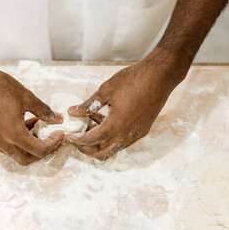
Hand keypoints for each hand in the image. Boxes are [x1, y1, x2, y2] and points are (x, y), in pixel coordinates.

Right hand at [0, 62, 63, 164]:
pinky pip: (4, 146)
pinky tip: (20, 123)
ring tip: (35, 126)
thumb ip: (43, 110)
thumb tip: (57, 119)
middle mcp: (2, 141)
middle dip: (40, 152)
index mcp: (14, 133)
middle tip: (49, 138)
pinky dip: (15, 141)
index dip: (53, 143)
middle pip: (26, 160)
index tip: (59, 133)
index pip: (39, 151)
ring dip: (27, 146)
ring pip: (14, 153)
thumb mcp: (26, 96)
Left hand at [65, 49, 183, 160]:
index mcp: (116, 124)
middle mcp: (127, 134)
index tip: (68, 137)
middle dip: (87, 149)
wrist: (161, 76)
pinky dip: (111, 137)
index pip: (92, 140)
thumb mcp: (106, 90)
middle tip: (77, 138)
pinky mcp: (143, 130)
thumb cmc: (134, 79)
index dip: (77, 140)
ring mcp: (137, 134)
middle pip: (103, 153)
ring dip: (100, 142)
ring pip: (114, 148)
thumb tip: (73, 112)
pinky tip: (105, 121)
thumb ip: (89, 104)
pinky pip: (124, 141)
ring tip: (90, 125)